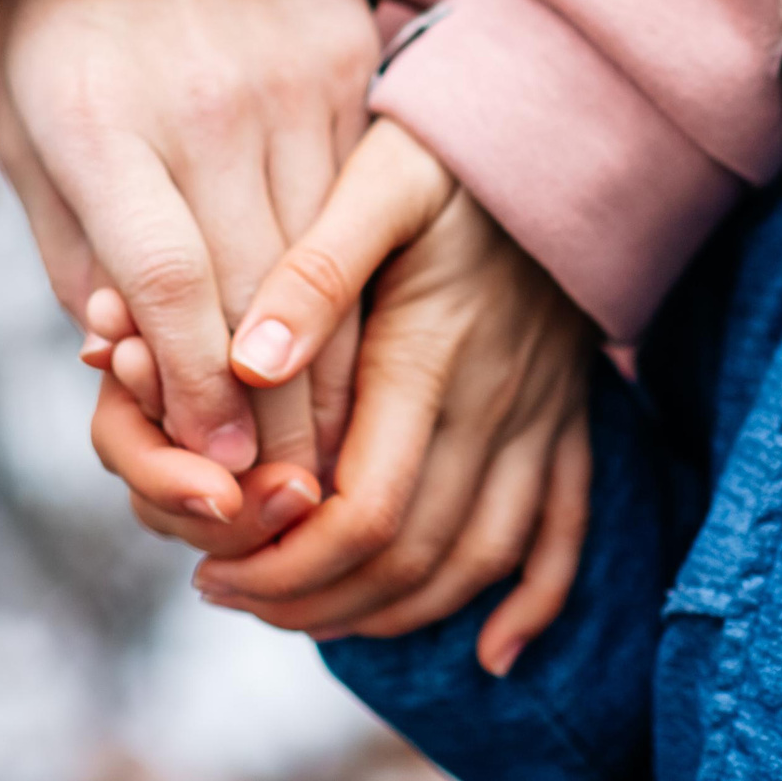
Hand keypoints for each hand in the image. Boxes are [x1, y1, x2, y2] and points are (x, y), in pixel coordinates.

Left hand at [0, 0, 377, 471]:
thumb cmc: (68, 39)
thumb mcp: (35, 142)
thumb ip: (83, 255)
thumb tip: (131, 363)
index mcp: (102, 127)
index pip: (166, 280)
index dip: (191, 385)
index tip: (212, 466)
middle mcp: (206, 106)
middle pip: (258, 285)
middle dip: (275, 411)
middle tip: (285, 500)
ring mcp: (290, 81)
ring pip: (326, 252)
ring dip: (332, 364)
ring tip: (331, 450)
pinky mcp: (349, 64)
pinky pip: (361, 199)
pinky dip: (364, 285)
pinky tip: (365, 350)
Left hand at [93, 119, 596, 672]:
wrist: (568, 130)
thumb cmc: (455, 149)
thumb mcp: (379, 183)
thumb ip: (313, 271)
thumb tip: (250, 363)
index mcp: (432, 355)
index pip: (361, 508)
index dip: (285, 561)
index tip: (212, 566)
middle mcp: (494, 402)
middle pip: (409, 553)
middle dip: (313, 598)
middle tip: (231, 593)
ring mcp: (540, 415)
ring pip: (476, 558)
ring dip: (394, 610)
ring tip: (306, 611)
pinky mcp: (569, 414)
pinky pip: (565, 527)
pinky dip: (534, 600)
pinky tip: (495, 650)